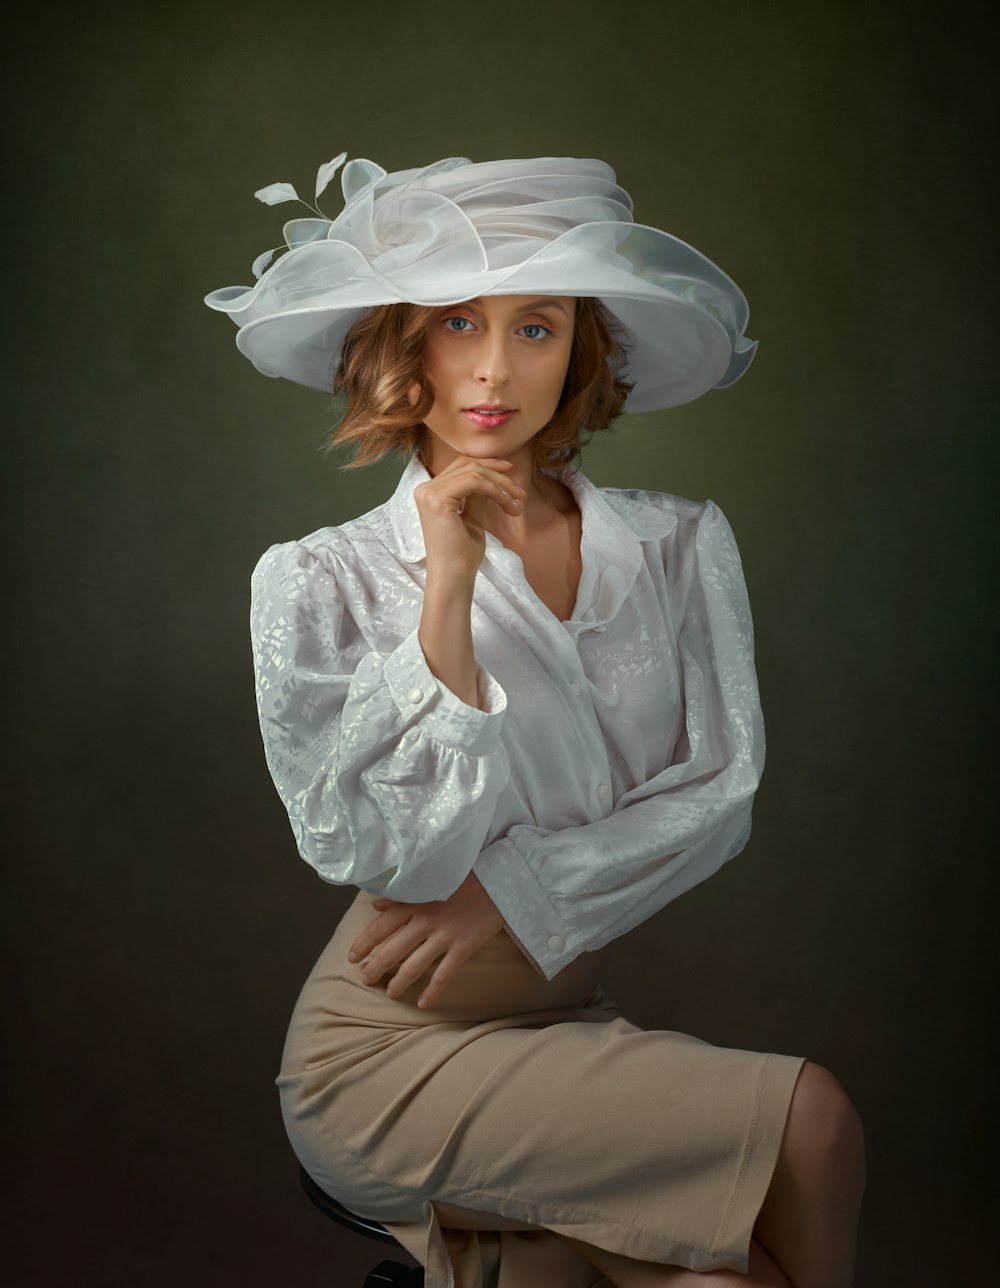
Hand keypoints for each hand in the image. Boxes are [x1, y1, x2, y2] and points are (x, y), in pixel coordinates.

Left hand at [347, 871, 504, 1008]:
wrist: (498, 879)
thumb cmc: (462, 878)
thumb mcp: (429, 881)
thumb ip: (402, 895)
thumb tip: (375, 905)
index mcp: (414, 903)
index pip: (380, 927)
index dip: (363, 944)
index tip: (352, 957)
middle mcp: (425, 921)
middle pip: (392, 951)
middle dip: (375, 968)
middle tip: (365, 980)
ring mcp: (444, 936)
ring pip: (413, 967)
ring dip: (398, 984)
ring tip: (390, 993)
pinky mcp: (463, 948)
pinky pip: (443, 975)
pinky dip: (432, 991)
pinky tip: (422, 1004)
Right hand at [413, 455, 525, 582]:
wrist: (454, 577)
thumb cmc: (462, 555)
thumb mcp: (473, 518)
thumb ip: (477, 496)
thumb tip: (492, 476)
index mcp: (430, 492)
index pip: (461, 466)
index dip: (488, 464)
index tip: (510, 473)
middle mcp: (425, 489)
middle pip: (468, 464)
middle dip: (499, 474)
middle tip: (520, 492)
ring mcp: (429, 493)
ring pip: (474, 472)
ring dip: (502, 486)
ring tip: (517, 504)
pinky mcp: (438, 499)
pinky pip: (475, 482)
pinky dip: (496, 490)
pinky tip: (508, 504)